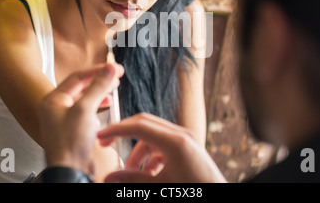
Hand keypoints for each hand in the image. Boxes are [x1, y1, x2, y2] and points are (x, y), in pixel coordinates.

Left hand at [39, 63, 123, 175]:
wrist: (70, 171)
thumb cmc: (69, 144)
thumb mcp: (85, 110)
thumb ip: (98, 87)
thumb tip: (109, 69)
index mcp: (53, 100)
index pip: (77, 77)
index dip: (98, 70)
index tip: (114, 67)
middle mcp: (57, 108)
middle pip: (81, 87)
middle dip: (99, 80)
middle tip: (116, 75)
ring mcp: (65, 119)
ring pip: (85, 99)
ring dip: (100, 93)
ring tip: (113, 88)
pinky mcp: (74, 130)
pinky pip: (87, 112)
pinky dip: (98, 107)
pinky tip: (105, 108)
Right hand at [98, 113, 227, 182]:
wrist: (220, 198)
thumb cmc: (193, 191)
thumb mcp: (160, 187)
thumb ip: (133, 180)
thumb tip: (108, 177)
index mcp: (175, 141)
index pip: (139, 125)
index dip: (116, 129)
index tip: (100, 135)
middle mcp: (182, 135)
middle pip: (145, 124)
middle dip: (124, 135)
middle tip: (106, 144)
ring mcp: (186, 140)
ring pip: (153, 138)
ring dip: (138, 153)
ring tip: (131, 174)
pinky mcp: (188, 149)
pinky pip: (163, 147)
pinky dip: (151, 158)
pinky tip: (148, 176)